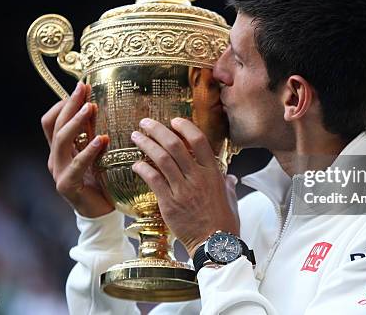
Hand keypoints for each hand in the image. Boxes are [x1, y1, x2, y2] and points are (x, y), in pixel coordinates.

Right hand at [41, 82, 112, 217]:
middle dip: (70, 105)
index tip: (82, 86)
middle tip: (84, 89)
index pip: (52, 120)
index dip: (63, 103)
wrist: (103, 212)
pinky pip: (76, 166)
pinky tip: (101, 140)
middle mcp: (55, 159)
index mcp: (60, 149)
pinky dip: (88, 151)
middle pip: (56, 125)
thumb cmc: (103, 179)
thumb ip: (98, 133)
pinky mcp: (67, 186)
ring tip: (90, 108)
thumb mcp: (100, 152)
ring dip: (76, 122)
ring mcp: (59, 172)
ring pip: (61, 141)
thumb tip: (111, 106)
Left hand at [131, 117, 239, 257]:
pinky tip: (135, 164)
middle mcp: (197, 177)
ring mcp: (183, 190)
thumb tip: (230, 177)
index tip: (174, 120)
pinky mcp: (169, 203)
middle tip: (145, 122)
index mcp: (212, 173)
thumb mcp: (230, 198)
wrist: (215, 244)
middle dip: (157, 130)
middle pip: (175, 145)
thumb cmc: (224, 222)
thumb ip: (227, 184)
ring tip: (135, 136)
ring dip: (146, 144)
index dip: (185, 127)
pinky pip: (153, 180)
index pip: (199, 141)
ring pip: (161, 159)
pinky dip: (142, 169)